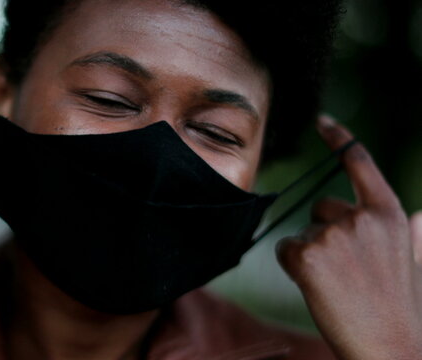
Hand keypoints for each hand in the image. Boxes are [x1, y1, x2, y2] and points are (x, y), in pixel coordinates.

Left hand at [276, 115, 421, 358]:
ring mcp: (333, 234)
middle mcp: (361, 216)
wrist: (389, 345)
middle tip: (346, 269)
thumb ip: (406, 232)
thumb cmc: (396, 305)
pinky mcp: (308, 255)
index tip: (323, 120)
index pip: (360, 164)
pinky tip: (317, 287)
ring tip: (337, 283)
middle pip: (321, 206)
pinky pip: (285, 250)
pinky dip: (293, 266)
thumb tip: (421, 216)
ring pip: (302, 231)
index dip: (340, 140)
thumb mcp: (408, 258)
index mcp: (389, 213)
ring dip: (310, 253)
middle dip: (325, 229)